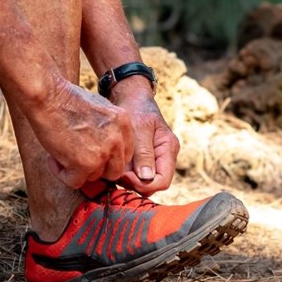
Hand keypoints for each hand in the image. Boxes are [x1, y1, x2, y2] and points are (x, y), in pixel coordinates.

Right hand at [28, 79, 134, 188]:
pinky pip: (76, 182)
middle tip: (76, 158)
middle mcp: (117, 139)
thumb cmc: (66, 98)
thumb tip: (106, 148)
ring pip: (94, 177)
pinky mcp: (85, 164)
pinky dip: (62, 173)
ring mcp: (102, 153)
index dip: (108, 158)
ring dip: (76, 169)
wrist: (48, 96)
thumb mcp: (98, 108)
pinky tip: (53, 158)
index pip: (125, 154)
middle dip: (96, 168)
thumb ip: (108, 128)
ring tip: (60, 152)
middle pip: (114, 171)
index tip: (91, 154)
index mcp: (123, 123)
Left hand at [110, 78, 178, 195]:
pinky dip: (123, 173)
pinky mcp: (140, 159)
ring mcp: (152, 159)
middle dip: (134, 183)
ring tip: (112, 166)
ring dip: (126, 179)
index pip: (163, 181)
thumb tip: (146, 178)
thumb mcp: (140, 127)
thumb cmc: (135, 107)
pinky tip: (112, 163)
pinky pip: (134, 174)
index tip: (125, 176)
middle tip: (114, 172)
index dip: (144, 185)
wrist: (129, 96)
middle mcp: (163, 157)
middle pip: (152, 185)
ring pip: (141, 182)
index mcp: (168, 149)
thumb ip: (143, 152)